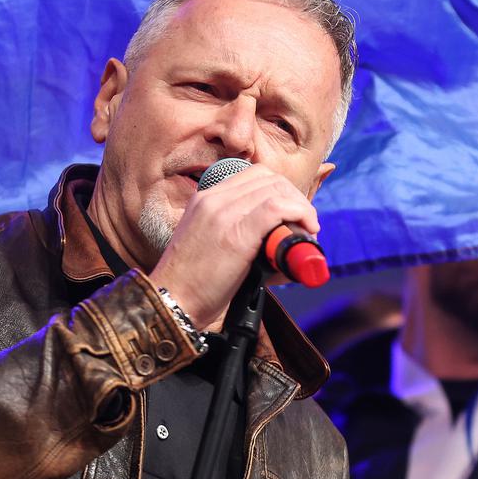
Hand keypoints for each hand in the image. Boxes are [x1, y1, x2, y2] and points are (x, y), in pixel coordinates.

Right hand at [148, 165, 319, 330]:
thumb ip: (237, 236)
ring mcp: (223, 213)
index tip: (292, 211)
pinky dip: (299, 214)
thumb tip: (278, 250)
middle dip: (294, 196)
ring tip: (307, 229)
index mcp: (205, 199)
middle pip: (268, 178)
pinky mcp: (236, 233)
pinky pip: (277, 208)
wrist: (170, 302)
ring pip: (276, 189)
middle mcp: (213, 200)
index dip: (280, 190)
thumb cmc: (192, 285)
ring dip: (300, 206)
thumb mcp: (209, 246)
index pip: (253, 176)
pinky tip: (306, 230)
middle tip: (304, 222)